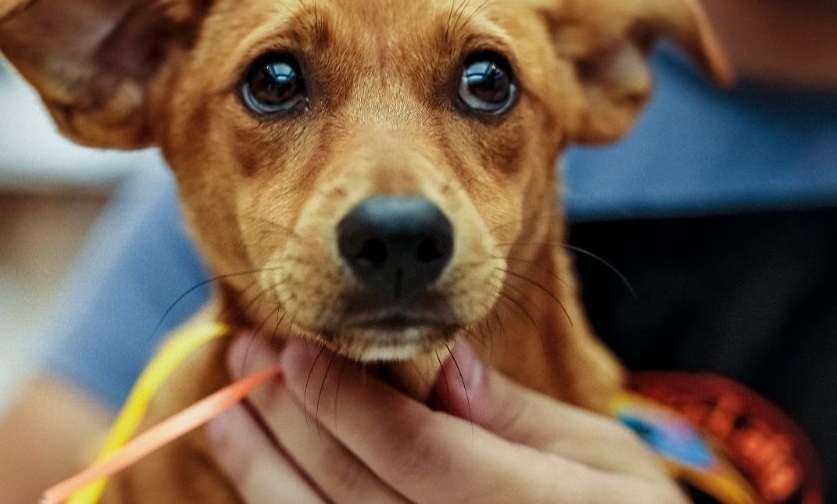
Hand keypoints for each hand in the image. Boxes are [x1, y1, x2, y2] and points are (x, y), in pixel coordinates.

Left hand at [207, 333, 687, 502]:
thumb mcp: (608, 461)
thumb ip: (518, 417)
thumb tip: (437, 360)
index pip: (414, 450)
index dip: (345, 399)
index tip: (295, 348)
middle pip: (351, 489)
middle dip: (288, 417)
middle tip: (246, 355)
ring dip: (262, 471)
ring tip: (228, 413)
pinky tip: (259, 475)